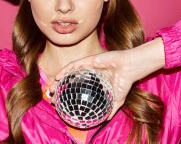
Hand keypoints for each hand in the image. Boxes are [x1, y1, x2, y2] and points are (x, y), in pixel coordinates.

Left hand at [49, 38, 164, 118]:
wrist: (129, 69)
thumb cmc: (124, 83)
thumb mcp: (117, 100)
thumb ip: (111, 110)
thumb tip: (105, 121)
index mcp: (94, 83)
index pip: (77, 90)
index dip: (67, 96)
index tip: (59, 104)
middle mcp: (89, 74)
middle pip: (71, 81)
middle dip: (60, 89)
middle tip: (52, 97)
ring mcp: (89, 67)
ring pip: (70, 73)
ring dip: (59, 79)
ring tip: (51, 87)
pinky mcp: (89, 60)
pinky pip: (74, 65)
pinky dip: (65, 70)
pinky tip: (58, 76)